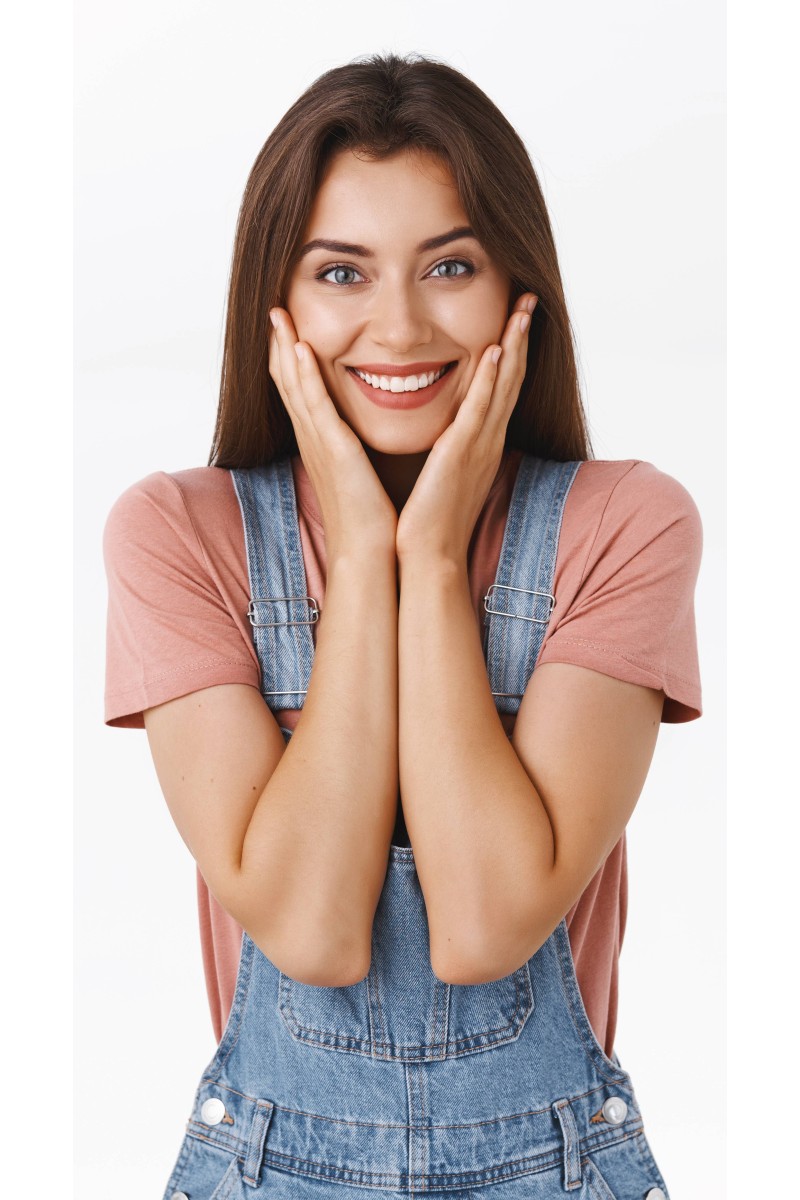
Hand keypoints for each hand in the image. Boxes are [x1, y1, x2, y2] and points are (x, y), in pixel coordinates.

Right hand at [268, 308, 397, 561]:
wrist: (370, 552)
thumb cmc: (372, 519)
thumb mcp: (361, 473)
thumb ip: (357, 450)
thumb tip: (363, 437)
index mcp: (321, 443)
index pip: (300, 391)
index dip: (290, 358)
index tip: (288, 325)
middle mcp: (313, 439)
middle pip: (287, 381)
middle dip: (278, 343)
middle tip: (272, 307)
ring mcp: (318, 443)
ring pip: (294, 385)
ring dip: (284, 347)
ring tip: (277, 313)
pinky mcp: (332, 450)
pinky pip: (314, 404)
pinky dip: (304, 374)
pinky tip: (298, 347)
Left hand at [395, 293, 535, 564]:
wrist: (426, 555)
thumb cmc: (429, 520)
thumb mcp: (442, 473)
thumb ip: (447, 448)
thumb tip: (443, 433)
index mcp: (481, 443)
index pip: (502, 387)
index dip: (512, 351)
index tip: (515, 316)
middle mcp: (487, 440)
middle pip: (511, 378)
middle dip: (521, 336)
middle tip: (530, 297)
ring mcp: (478, 446)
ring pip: (503, 386)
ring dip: (513, 345)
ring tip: (522, 309)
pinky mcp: (461, 455)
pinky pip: (479, 410)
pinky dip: (490, 380)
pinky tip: (495, 351)